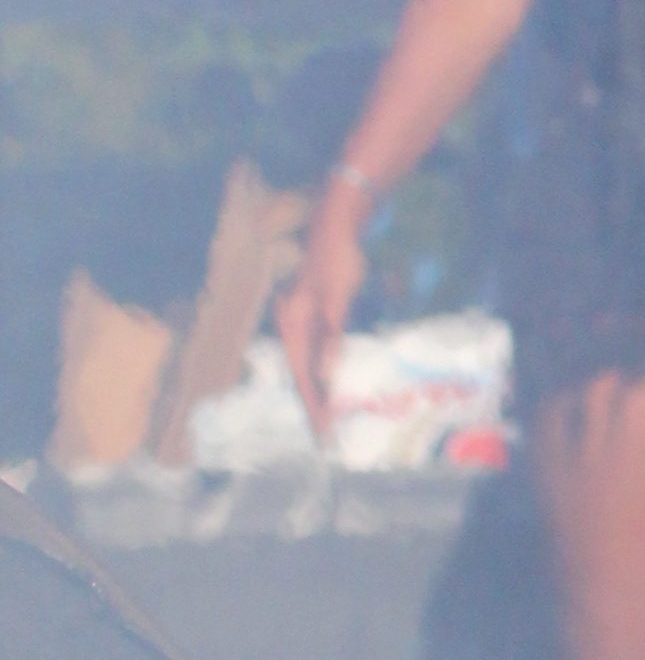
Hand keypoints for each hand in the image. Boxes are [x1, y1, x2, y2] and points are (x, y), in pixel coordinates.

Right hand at [274, 205, 368, 439]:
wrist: (338, 225)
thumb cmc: (338, 261)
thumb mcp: (337, 300)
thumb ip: (332, 337)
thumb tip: (325, 375)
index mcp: (291, 326)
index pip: (302, 375)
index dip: (313, 404)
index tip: (322, 430)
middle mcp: (290, 326)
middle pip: (301, 373)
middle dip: (313, 403)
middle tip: (325, 434)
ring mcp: (300, 319)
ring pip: (307, 363)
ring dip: (318, 389)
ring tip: (328, 415)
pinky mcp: (313, 313)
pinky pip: (316, 349)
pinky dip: (324, 368)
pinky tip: (331, 380)